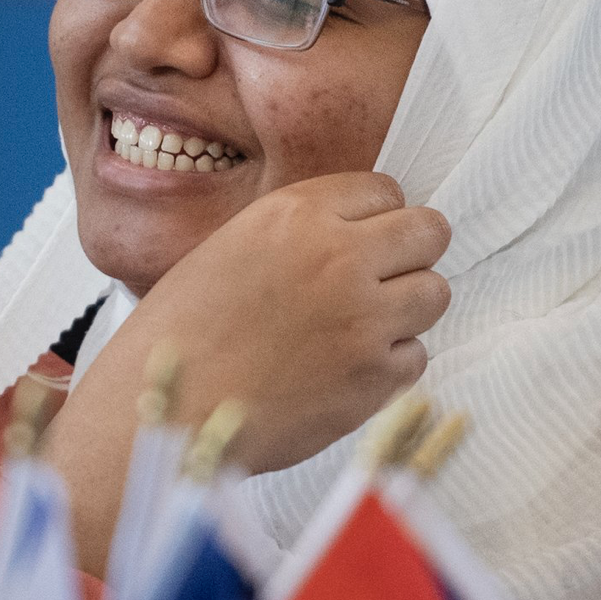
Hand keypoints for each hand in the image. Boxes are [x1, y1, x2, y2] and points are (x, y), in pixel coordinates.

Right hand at [44, 172, 450, 575]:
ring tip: (358, 329)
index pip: (383, 188)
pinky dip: (389, 364)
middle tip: (378, 279)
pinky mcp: (375, 377)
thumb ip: (294, 236)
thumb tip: (350, 238)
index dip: (374, 216)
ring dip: (404, 309)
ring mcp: (364, 318)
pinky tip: (344, 370)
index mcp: (294, 215)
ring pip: (434, 293)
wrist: (166, 411)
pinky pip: (416, 356)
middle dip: (409, 253)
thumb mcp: (226, 250)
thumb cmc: (178, 337)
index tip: (361, 238)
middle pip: (429, 232)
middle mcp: (338, 257)